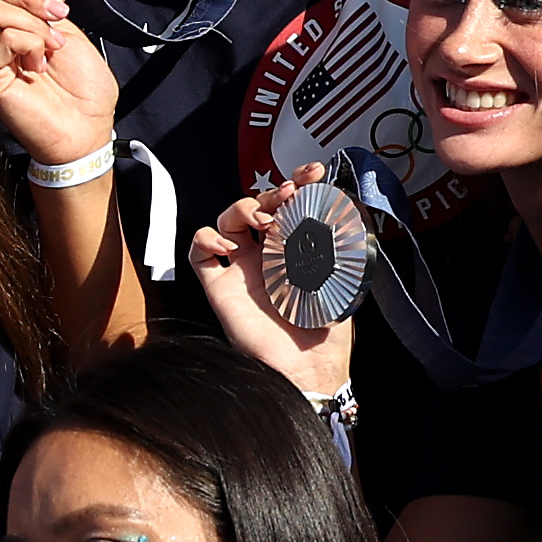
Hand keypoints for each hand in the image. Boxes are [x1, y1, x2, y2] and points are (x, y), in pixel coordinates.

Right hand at [0, 0, 117, 179]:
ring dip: (34, 24)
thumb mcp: (62, 29)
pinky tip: (40, 63)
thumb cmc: (80, 87)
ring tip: (52, 49)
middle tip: (56, 18)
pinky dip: (31, 42)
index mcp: (0, 29)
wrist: (89, 126)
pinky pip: (2, 38)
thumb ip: (33, 6)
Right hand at [186, 172, 355, 396]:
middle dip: (271, 191)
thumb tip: (342, 211)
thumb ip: (340, 246)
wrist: (307, 369)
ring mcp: (241, 270)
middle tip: (288, 196)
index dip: (298, 182)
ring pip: (226, 221)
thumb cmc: (328, 333)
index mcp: (296, 251)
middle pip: (256, 205)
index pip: (290, 206)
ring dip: (241, 208)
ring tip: (261, 221)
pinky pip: (198, 253)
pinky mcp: (220, 288)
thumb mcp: (343, 280)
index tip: (312, 173)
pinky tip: (229, 247)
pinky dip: (206, 238)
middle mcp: (266, 256)